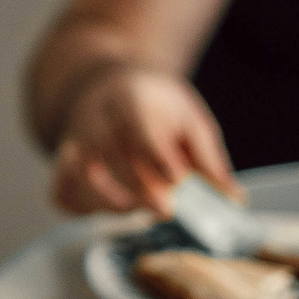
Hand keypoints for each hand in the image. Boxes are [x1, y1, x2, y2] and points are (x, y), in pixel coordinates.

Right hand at [48, 64, 233, 215]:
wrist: (105, 88)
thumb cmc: (154, 107)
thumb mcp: (187, 117)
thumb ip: (208, 159)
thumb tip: (235, 199)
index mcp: (131, 100)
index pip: (141, 129)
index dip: (156, 156)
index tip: (176, 179)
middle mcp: (95, 120)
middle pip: (112, 158)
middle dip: (140, 190)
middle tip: (166, 210)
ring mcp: (73, 144)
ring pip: (86, 181)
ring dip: (115, 202)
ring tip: (140, 207)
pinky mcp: (62, 168)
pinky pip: (65, 195)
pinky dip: (85, 208)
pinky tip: (112, 205)